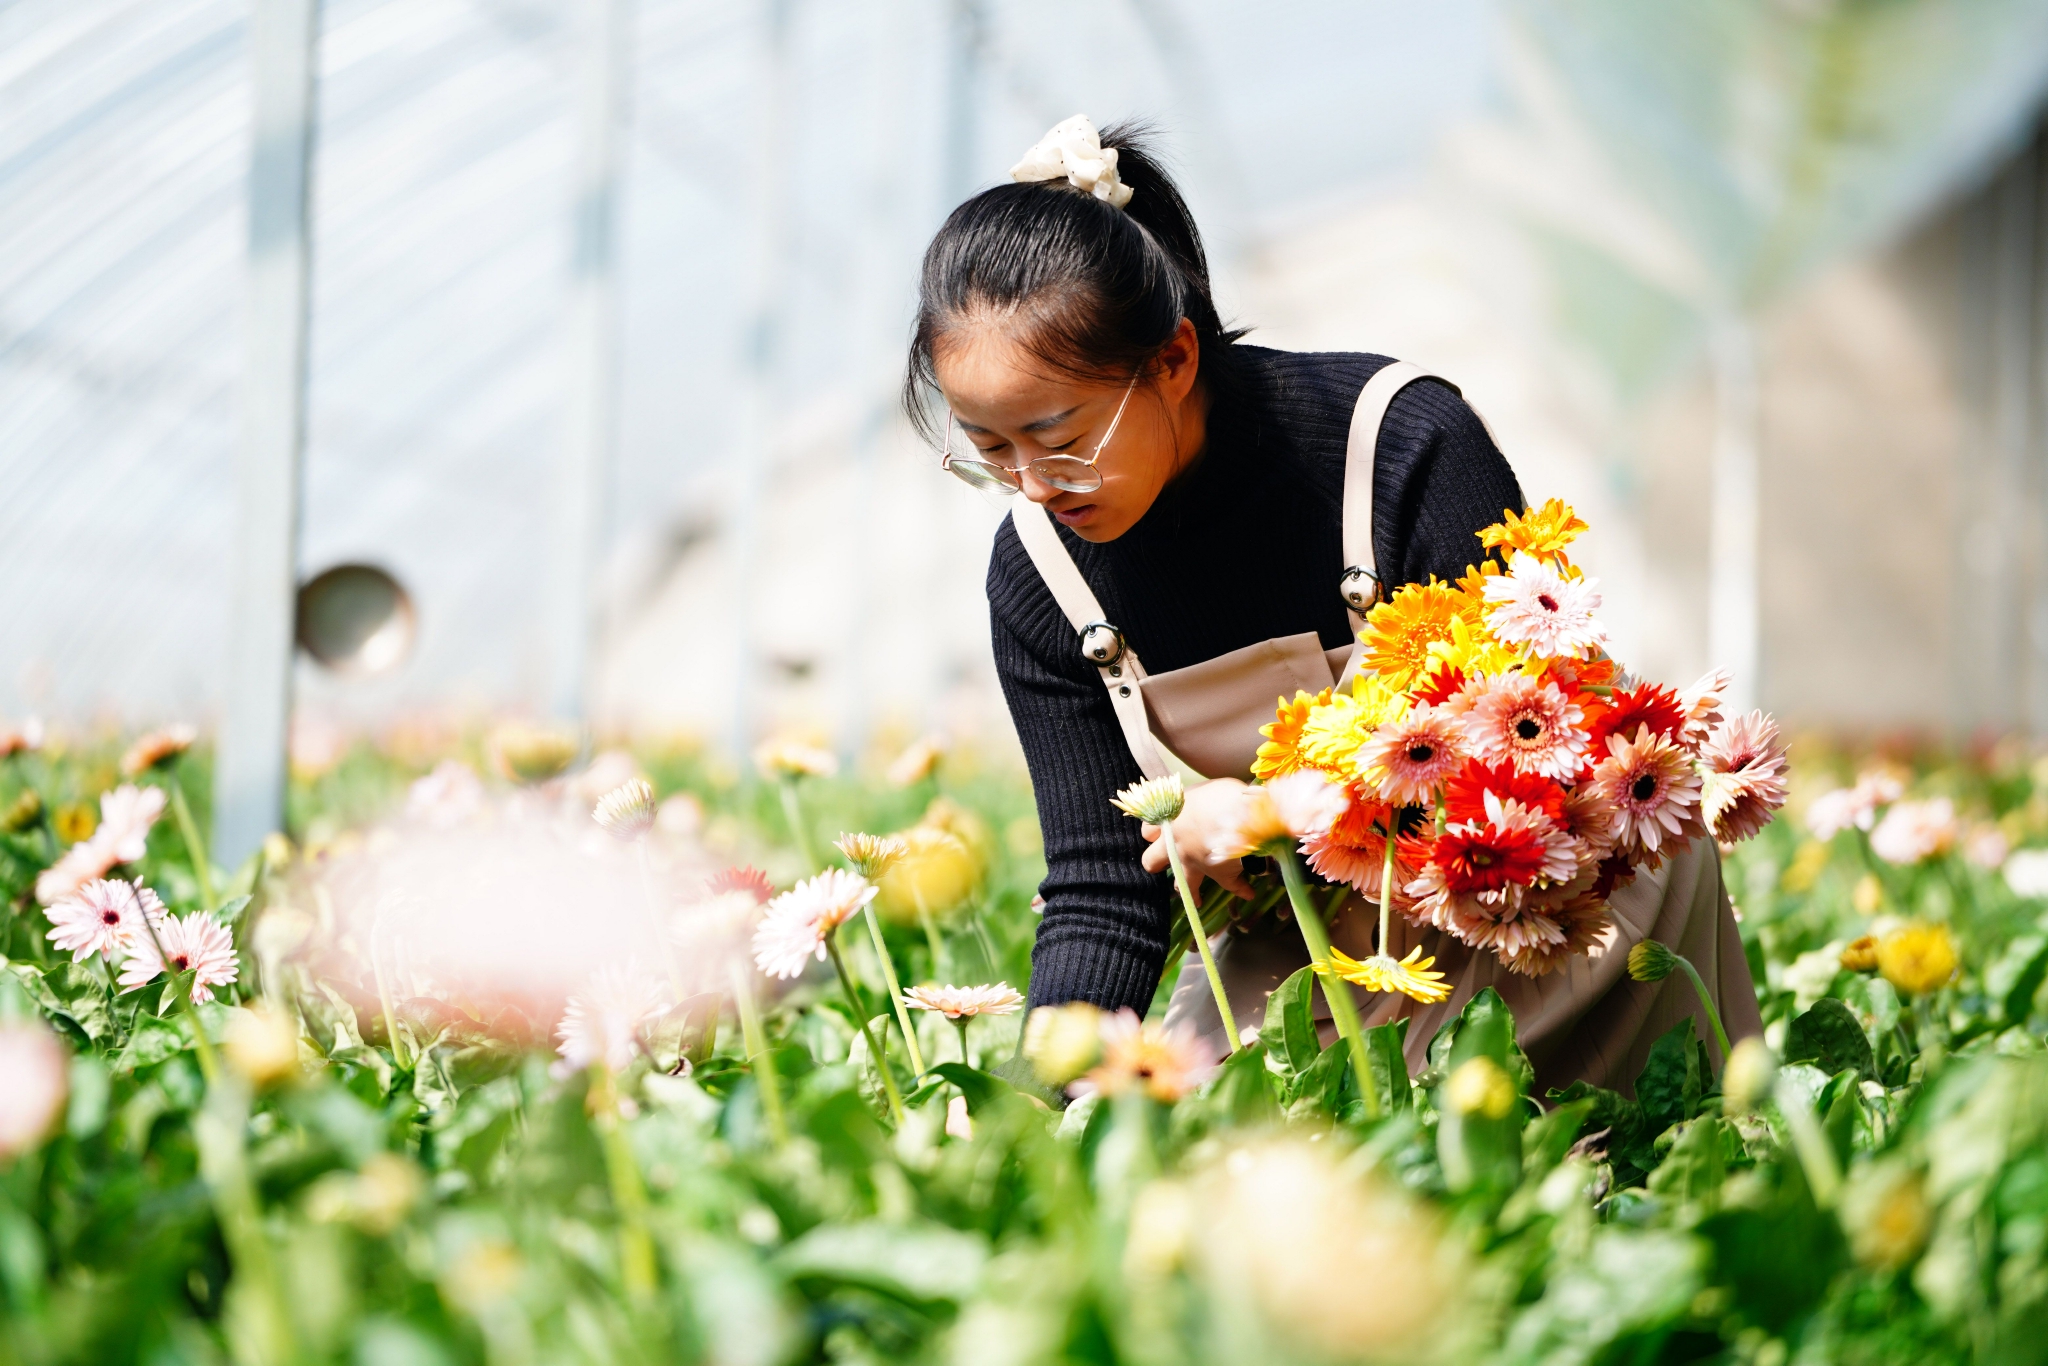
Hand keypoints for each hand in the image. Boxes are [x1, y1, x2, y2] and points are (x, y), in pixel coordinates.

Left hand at [1139, 777, 1253, 899]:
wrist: (1243, 815)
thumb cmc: (1221, 795)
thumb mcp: (1202, 789)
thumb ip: (1195, 799)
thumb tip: (1199, 802)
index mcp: (1171, 822)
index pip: (1148, 831)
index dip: (1154, 833)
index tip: (1161, 831)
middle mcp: (1177, 846)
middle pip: (1152, 862)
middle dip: (1158, 864)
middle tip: (1166, 864)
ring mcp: (1196, 864)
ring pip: (1185, 886)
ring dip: (1191, 893)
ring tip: (1198, 900)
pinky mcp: (1221, 875)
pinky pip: (1232, 886)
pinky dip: (1242, 889)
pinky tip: (1248, 893)